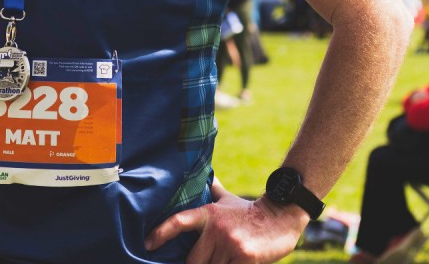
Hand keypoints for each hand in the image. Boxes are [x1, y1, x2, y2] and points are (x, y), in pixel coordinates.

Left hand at [145, 178, 307, 263]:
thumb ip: (212, 189)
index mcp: (208, 214)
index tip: (147, 244)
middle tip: (204, 261)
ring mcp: (231, 244)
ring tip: (223, 259)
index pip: (179, 221)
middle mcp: (216, 228)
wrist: (281, 217)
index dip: (161, 233)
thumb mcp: (227, 199)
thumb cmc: (249, 211)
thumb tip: (205, 173)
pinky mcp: (246, 259)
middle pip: (193, 260)